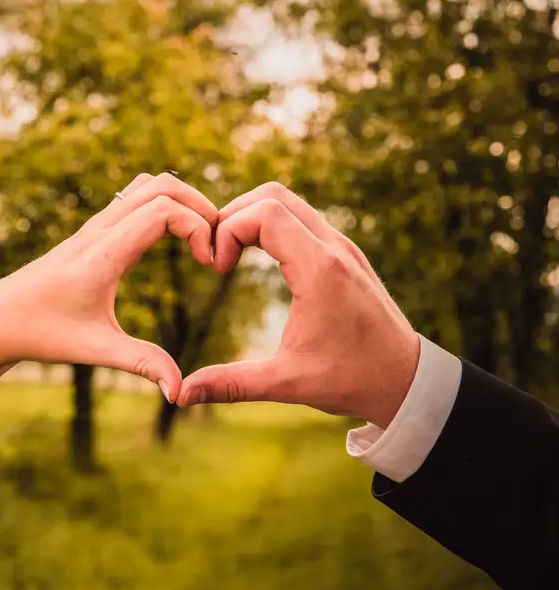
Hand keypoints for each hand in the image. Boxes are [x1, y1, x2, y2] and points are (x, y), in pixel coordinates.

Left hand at [0, 172, 217, 402]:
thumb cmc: (43, 333)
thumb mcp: (95, 350)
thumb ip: (142, 364)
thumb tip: (179, 393)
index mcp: (104, 253)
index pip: (162, 210)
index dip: (198, 227)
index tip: (209, 264)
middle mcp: (101, 229)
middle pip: (161, 184)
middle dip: (199, 205)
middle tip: (217, 244)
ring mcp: (96, 225)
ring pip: (148, 184)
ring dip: (182, 201)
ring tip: (202, 238)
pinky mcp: (94, 230)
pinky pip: (135, 197)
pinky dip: (165, 204)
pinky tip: (175, 240)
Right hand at [178, 183, 419, 428]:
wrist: (407, 380)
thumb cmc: (352, 379)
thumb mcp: (288, 383)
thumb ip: (233, 384)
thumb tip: (182, 395)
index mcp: (319, 269)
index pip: (263, 213)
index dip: (227, 230)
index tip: (217, 269)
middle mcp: (333, 247)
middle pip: (273, 194)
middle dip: (234, 215)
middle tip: (217, 254)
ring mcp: (343, 246)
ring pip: (290, 201)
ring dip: (254, 217)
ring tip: (233, 255)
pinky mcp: (346, 253)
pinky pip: (304, 218)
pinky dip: (275, 225)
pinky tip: (261, 259)